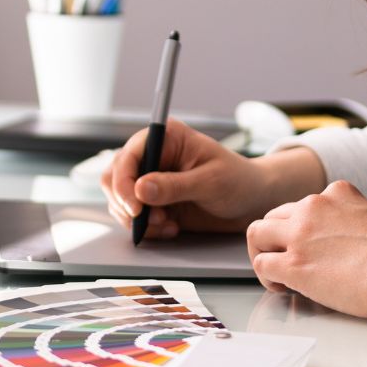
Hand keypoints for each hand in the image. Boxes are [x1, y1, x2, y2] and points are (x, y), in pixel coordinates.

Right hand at [101, 118, 278, 238]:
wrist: (251, 201)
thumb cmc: (238, 181)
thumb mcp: (210, 182)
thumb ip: (174, 186)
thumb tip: (140, 189)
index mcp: (165, 138)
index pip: (128, 156)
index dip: (124, 182)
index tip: (135, 207)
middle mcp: (152, 156)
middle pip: (114, 178)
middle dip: (126, 204)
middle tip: (149, 221)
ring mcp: (150, 180)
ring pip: (119, 199)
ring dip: (137, 219)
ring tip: (166, 225)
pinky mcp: (153, 202)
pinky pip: (134, 217)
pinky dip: (147, 228)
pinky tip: (171, 229)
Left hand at [245, 180, 366, 320]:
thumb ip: (347, 219)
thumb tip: (336, 240)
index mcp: (335, 194)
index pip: (300, 206)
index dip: (300, 229)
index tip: (308, 247)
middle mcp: (313, 207)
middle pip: (274, 217)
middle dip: (277, 240)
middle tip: (287, 261)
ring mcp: (300, 234)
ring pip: (258, 234)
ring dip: (264, 253)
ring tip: (279, 273)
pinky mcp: (294, 264)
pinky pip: (261, 263)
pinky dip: (267, 276)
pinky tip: (284, 287)